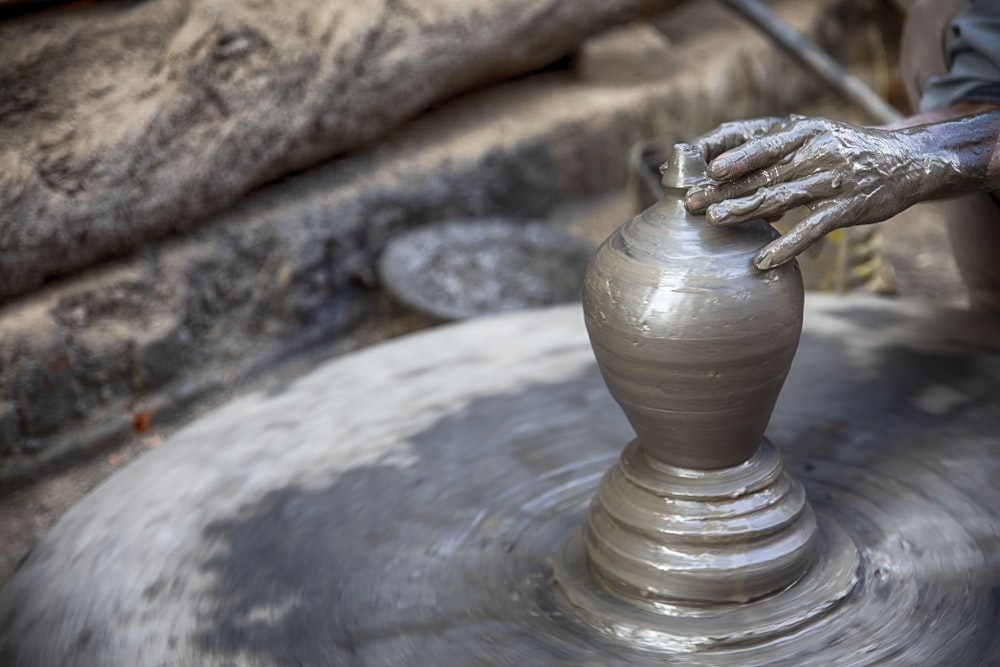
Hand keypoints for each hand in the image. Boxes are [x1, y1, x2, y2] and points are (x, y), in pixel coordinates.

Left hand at [686, 116, 923, 269]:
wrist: (906, 161)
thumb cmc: (845, 151)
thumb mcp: (813, 138)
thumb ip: (774, 153)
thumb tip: (726, 173)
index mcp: (804, 132)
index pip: (763, 144)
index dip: (734, 157)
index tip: (706, 169)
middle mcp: (817, 152)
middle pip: (763, 173)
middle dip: (725, 188)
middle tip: (693, 202)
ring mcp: (831, 181)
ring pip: (781, 197)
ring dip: (746, 210)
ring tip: (715, 221)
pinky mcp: (846, 209)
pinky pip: (811, 229)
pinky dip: (786, 246)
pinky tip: (762, 261)